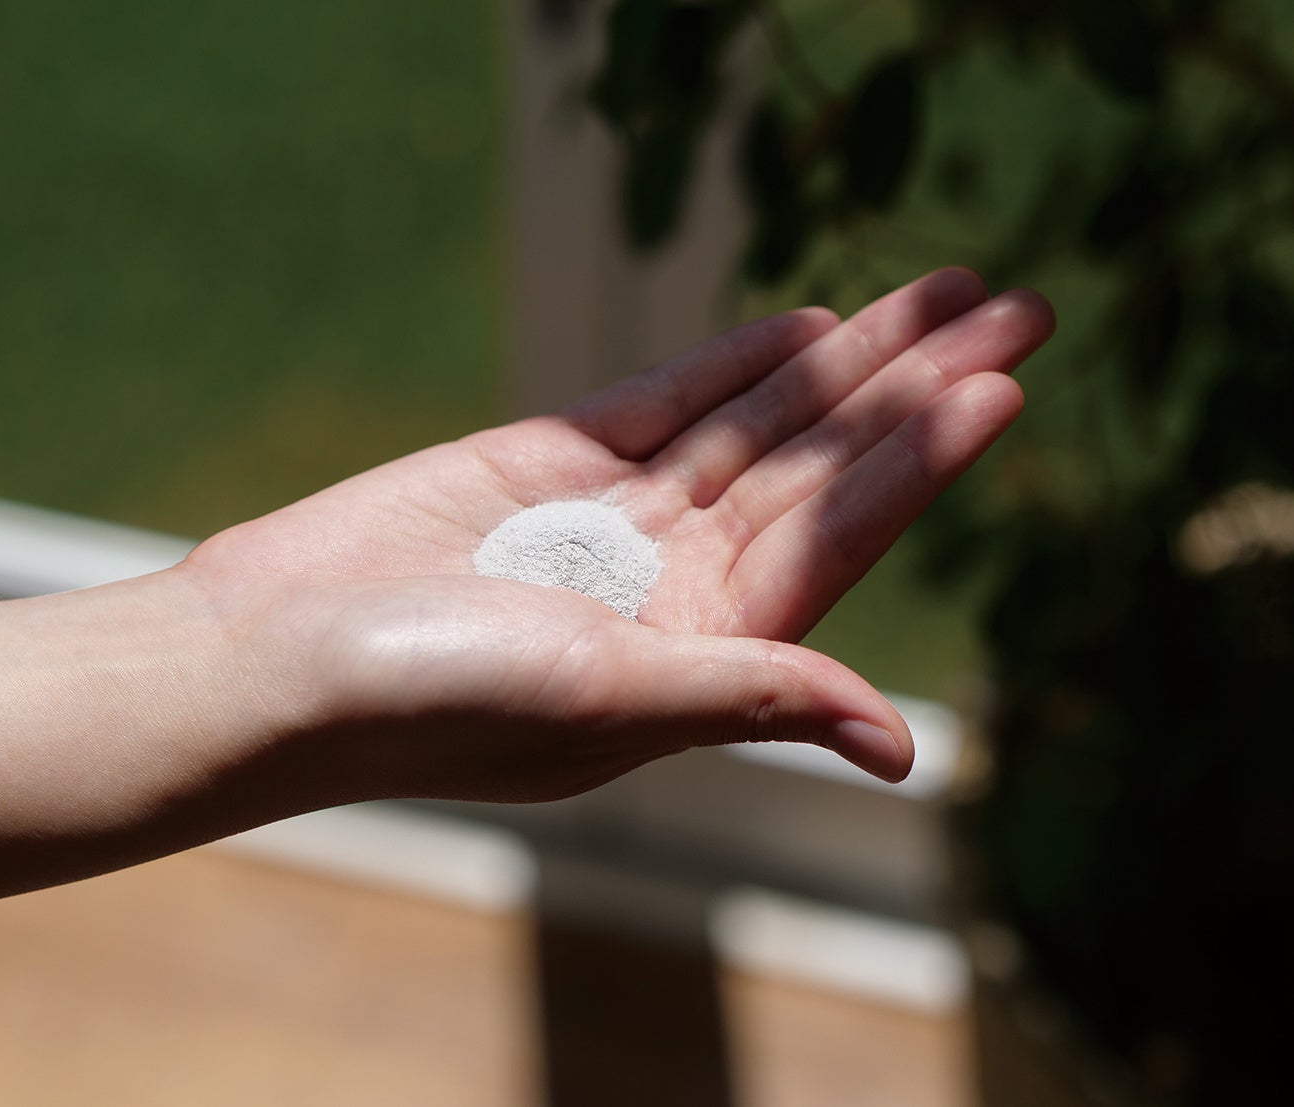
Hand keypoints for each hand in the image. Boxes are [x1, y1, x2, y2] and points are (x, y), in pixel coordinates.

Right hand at [180, 268, 1054, 803]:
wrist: (276, 656)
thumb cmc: (426, 698)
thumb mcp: (604, 699)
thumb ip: (749, 694)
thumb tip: (901, 747)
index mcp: (699, 653)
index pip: (838, 541)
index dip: (920, 464)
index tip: (998, 387)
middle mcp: (673, 585)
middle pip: (822, 468)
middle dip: (914, 388)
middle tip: (1018, 305)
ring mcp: (614, 521)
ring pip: (758, 425)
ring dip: (846, 361)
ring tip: (942, 291)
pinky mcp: (549, 466)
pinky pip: (664, 404)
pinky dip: (734, 364)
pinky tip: (806, 329)